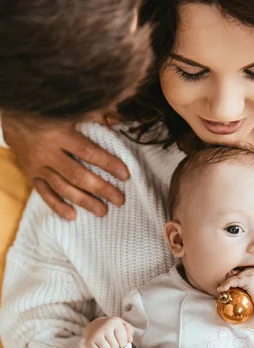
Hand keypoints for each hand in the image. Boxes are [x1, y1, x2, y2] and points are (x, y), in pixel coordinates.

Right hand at [2, 112, 129, 219]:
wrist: (14, 122)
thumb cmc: (49, 117)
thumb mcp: (70, 113)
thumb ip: (94, 118)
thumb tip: (119, 122)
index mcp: (60, 133)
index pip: (88, 151)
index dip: (108, 163)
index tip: (125, 175)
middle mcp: (48, 152)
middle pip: (77, 174)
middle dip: (101, 189)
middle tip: (119, 200)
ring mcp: (38, 167)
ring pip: (63, 187)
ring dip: (84, 201)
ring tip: (103, 211)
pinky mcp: (31, 177)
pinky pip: (44, 194)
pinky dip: (58, 206)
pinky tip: (73, 216)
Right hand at [84, 317, 133, 347]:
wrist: (94, 326)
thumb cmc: (112, 328)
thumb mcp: (122, 326)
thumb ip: (129, 331)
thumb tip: (130, 340)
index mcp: (115, 322)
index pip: (123, 342)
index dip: (122, 346)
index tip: (119, 343)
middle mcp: (105, 327)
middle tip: (112, 345)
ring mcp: (96, 334)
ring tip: (106, 347)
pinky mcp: (89, 342)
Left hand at [217, 268, 253, 310]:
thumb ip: (248, 286)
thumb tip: (235, 287)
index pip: (242, 271)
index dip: (233, 276)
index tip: (227, 282)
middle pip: (237, 272)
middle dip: (228, 278)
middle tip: (222, 285)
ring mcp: (252, 274)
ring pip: (235, 276)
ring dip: (226, 282)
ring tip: (220, 288)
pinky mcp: (249, 280)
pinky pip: (234, 281)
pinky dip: (226, 285)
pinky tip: (221, 289)